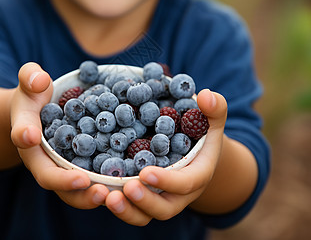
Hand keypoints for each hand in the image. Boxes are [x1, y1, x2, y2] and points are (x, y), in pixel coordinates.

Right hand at [10, 62, 108, 208]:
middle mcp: (43, 160)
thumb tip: (40, 79)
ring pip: (72, 191)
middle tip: (96, 190)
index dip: (30, 142)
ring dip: (90, 197)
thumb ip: (30, 76)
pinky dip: (105, 189)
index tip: (33, 138)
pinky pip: (90, 183)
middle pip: (52, 179)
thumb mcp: (29, 82)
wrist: (39, 111)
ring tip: (111, 197)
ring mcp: (61, 168)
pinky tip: (124, 189)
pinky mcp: (80, 170)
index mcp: (28, 139)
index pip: (26, 143)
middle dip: (71, 187)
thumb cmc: (34, 95)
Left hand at [104, 89, 226, 225]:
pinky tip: (96, 191)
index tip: (145, 172)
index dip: (167, 181)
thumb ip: (215, 109)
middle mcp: (177, 194)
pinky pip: (128, 207)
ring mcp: (158, 199)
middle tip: (126, 188)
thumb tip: (206, 96)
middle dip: (145, 201)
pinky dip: (114, 203)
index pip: (185, 184)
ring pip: (143, 214)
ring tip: (106, 197)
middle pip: (163, 209)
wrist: (193, 153)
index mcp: (197, 176)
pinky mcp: (142, 197)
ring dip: (125, 210)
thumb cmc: (202, 134)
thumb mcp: (212, 121)